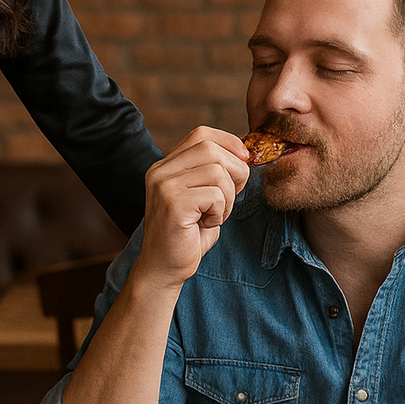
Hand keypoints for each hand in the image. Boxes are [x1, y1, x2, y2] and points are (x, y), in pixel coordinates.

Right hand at [135, 126, 250, 291]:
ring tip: (216, 214)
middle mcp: (160, 171)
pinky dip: (221, 211)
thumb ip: (213, 173)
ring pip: (217, 172)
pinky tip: (207, 223)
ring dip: (229, 196)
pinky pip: (215, 194)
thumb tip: (245, 153)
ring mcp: (163, 186)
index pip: (201, 134)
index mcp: (165, 166)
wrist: (163, 269)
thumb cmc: (187, 235)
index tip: (244, 161)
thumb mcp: (201, 197)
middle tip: (230, 198)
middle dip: (235, 172)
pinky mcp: (173, 203)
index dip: (229, 143)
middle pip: (212, 149)